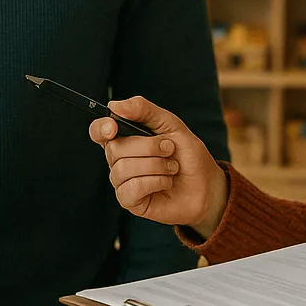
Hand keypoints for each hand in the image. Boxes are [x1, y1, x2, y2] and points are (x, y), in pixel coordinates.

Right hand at [89, 96, 228, 237]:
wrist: (206, 185)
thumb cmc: (188, 154)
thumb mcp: (170, 124)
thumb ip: (143, 110)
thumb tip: (114, 105)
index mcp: (125, 138)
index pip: (99, 131)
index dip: (101, 128)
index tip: (113, 127)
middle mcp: (119, 159)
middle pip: (115, 149)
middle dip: (148, 147)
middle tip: (170, 149)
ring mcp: (123, 181)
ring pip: (123, 169)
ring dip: (155, 166)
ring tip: (172, 168)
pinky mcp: (130, 201)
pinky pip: (131, 189)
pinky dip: (154, 182)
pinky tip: (166, 182)